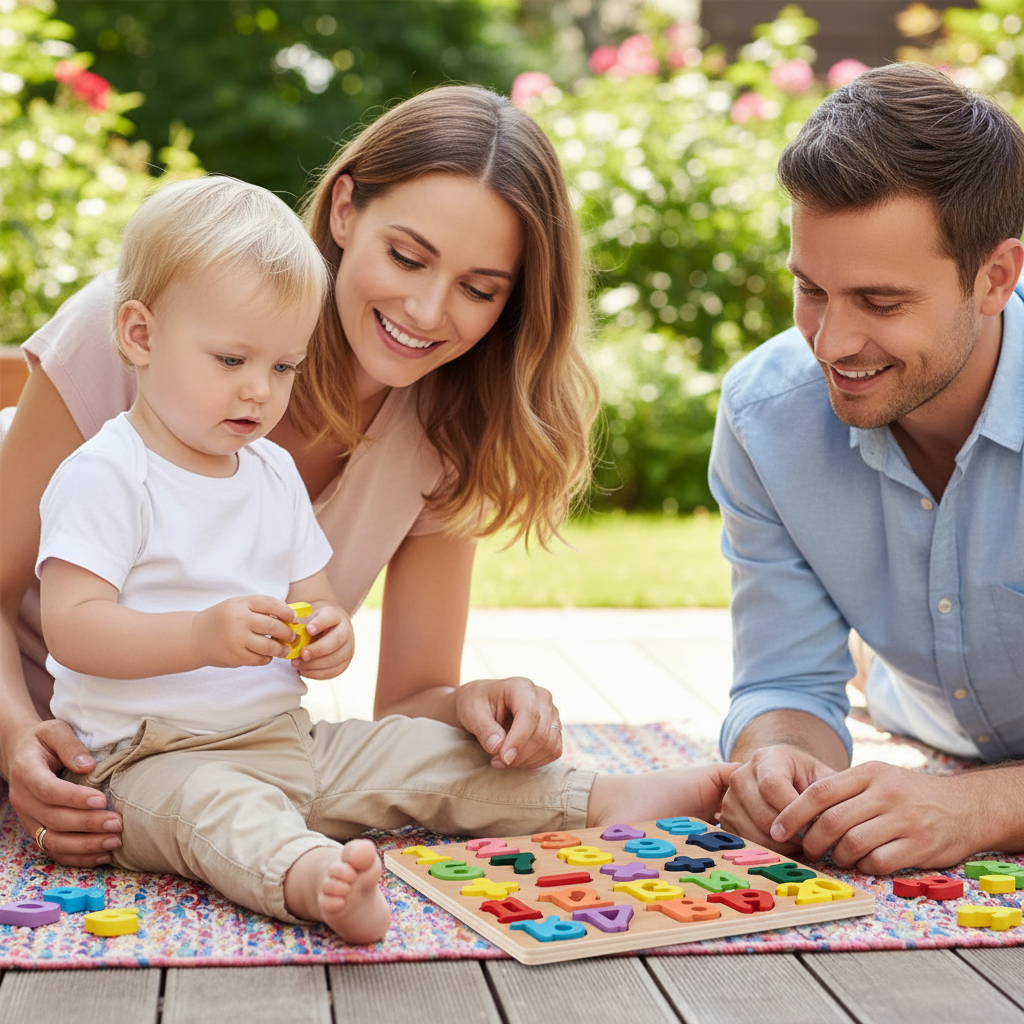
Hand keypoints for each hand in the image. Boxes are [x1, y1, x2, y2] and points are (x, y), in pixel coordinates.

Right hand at [6, 719, 121, 866]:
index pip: (48, 790)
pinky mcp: (36, 830)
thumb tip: (88, 767)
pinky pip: (54, 850)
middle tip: (118, 823)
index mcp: (26, 772)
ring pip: (52, 841)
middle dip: (88, 824)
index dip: (74, 798)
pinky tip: (102, 855)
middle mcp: (23, 799)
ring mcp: (28, 819)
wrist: (22, 754)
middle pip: (53, 819)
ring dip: (85, 846)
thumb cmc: (45, 740)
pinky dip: (77, 857)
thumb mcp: (56, 730)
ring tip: (114, 842)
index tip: (102, 799)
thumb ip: (70, 745)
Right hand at [192, 595, 297, 667]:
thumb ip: (260, 608)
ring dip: (281, 649)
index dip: (287, 611)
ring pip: (269, 646)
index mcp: (241, 604)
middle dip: (287, 633)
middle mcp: (239, 621)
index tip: (294, 618)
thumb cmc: (223, 618)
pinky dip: (267, 658)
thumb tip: (289, 616)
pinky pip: (259, 659)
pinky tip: (267, 655)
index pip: (270, 604)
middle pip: (273, 627)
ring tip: (284, 649)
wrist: (196, 636)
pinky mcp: (235, 657)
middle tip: (292, 636)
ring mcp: (237, 640)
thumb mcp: (238, 605)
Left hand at [294, 605, 353, 679]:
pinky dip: (315, 674)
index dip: (320, 624)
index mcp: (335, 616)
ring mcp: (347, 649)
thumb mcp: (307, 617)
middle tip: (302, 654)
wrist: (329, 629)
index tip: (308, 629)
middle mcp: (345, 632)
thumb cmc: (313, 623)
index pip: (330, 618)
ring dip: (313, 664)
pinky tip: (302, 671)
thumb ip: (299, 623)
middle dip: (317, 649)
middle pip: (335, 641)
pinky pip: (331, 672)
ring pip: (334, 659)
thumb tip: (288, 630)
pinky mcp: (343, 664)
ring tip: (296, 664)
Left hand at [453, 677, 562, 769]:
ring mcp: (551, 712)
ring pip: (550, 744)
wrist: (483, 703)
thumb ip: (484, 729)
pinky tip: (516, 760)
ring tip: (503, 761)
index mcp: (521, 687)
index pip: (530, 714)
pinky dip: (535, 761)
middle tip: (496, 761)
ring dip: (527, 760)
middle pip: (542, 733)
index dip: (519, 740)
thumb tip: (498, 747)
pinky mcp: (554, 728)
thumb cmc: (476, 704)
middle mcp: (542, 697)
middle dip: (520, 755)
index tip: (503, 758)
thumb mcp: (471, 713)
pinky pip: (554, 751)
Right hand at [719, 744, 837, 856]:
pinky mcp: (725, 818)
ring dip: (781, 846)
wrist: (781, 777)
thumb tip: (836, 819)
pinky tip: (784, 845)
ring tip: (800, 844)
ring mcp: (730, 798)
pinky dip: (767, 850)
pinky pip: (746, 842)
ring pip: (753, 832)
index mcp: (765, 759)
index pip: (772, 786)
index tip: (814, 826)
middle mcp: (741, 775)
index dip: (794, 812)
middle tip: (812, 842)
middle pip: (762, 814)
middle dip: (791, 834)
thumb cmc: (806, 779)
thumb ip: (830, 792)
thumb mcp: (821, 776)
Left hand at [768, 761, 975, 872]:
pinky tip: (863, 863)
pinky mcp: (921, 845)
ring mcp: (905, 818)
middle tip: (808, 850)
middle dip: (811, 840)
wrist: (965, 807)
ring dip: (837, 856)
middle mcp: (886, 793)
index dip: (793, 813)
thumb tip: (798, 814)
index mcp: (869, 773)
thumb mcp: (878, 778)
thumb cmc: (909, 794)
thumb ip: (845, 791)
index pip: (820, 792)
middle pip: (831, 820)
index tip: (777, 828)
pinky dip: (863, 866)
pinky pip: (878, 861)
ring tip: (837, 858)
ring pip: (852, 843)